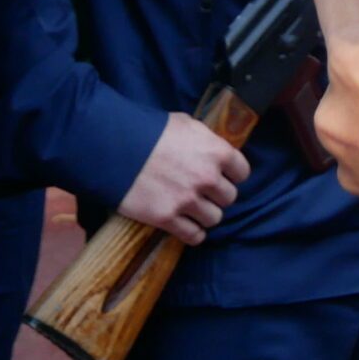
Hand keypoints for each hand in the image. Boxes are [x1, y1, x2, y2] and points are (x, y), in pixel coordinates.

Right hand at [118, 111, 250, 244]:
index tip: (224, 176)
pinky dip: (194, 234)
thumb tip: (210, 147)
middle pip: (229, 197)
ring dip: (206, 215)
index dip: (233, 175)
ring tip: (196, 211)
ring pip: (214, 218)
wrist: (116, 148)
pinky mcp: (167, 218)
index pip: (242, 172)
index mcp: (217, 152)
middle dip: (218, 196)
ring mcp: (188, 200)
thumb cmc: (151, 130)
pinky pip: (193, 235)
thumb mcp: (186, 125)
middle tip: (205, 193)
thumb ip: (205, 139)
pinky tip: (190, 228)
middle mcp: (208, 178)